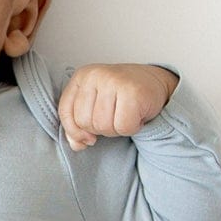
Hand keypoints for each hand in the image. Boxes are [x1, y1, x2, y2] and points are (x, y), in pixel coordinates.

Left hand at [57, 64, 176, 151]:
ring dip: (116, 129)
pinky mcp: (133, 92)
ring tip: (125, 115)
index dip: (75, 131)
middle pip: (84, 122)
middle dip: (100, 129)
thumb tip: (76, 145)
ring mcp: (114, 81)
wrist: (155, 84)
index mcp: (82, 76)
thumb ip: (78, 125)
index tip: (87, 137)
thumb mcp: (94, 106)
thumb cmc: (121, 96)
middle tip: (115, 117)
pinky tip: (137, 116)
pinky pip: (123, 127)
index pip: (66, 112)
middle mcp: (96, 75)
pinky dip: (131, 128)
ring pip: (103, 126)